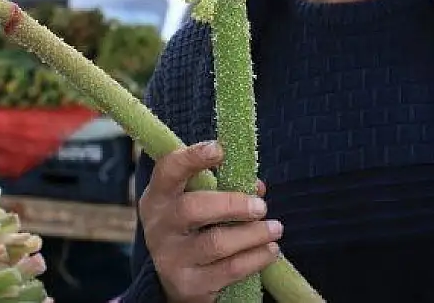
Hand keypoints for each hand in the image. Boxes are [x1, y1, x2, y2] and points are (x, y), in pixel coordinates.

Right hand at [139, 141, 282, 302]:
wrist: (178, 280)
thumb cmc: (195, 228)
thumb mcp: (200, 203)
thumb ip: (224, 188)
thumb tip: (257, 187)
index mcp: (159, 197)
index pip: (168, 171)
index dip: (191, 158)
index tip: (219, 149)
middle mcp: (158, 227)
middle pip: (192, 209)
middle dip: (232, 204)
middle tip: (260, 207)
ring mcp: (171, 258)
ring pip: (216, 243)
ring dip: (253, 234)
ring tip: (275, 228)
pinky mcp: (189, 285)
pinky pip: (229, 270)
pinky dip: (256, 258)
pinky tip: (270, 250)